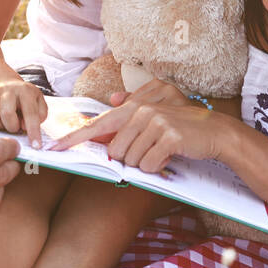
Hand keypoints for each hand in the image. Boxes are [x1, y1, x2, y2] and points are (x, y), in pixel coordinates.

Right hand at [0, 78, 49, 147]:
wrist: (5, 84)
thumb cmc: (23, 99)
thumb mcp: (38, 103)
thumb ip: (39, 115)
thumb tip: (25, 127)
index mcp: (25, 90)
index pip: (31, 113)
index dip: (33, 131)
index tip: (36, 146)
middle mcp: (7, 88)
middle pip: (6, 114)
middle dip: (12, 127)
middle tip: (14, 127)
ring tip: (4, 122)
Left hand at [49, 81, 225, 171]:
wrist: (214, 131)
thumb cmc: (181, 126)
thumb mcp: (155, 114)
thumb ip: (132, 107)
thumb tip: (112, 100)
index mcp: (133, 107)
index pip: (98, 125)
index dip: (75, 138)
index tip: (54, 149)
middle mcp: (141, 112)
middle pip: (117, 151)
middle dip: (132, 159)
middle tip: (151, 151)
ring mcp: (155, 123)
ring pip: (132, 160)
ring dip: (148, 163)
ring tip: (163, 151)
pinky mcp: (169, 137)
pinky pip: (150, 165)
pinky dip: (159, 166)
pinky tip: (171, 156)